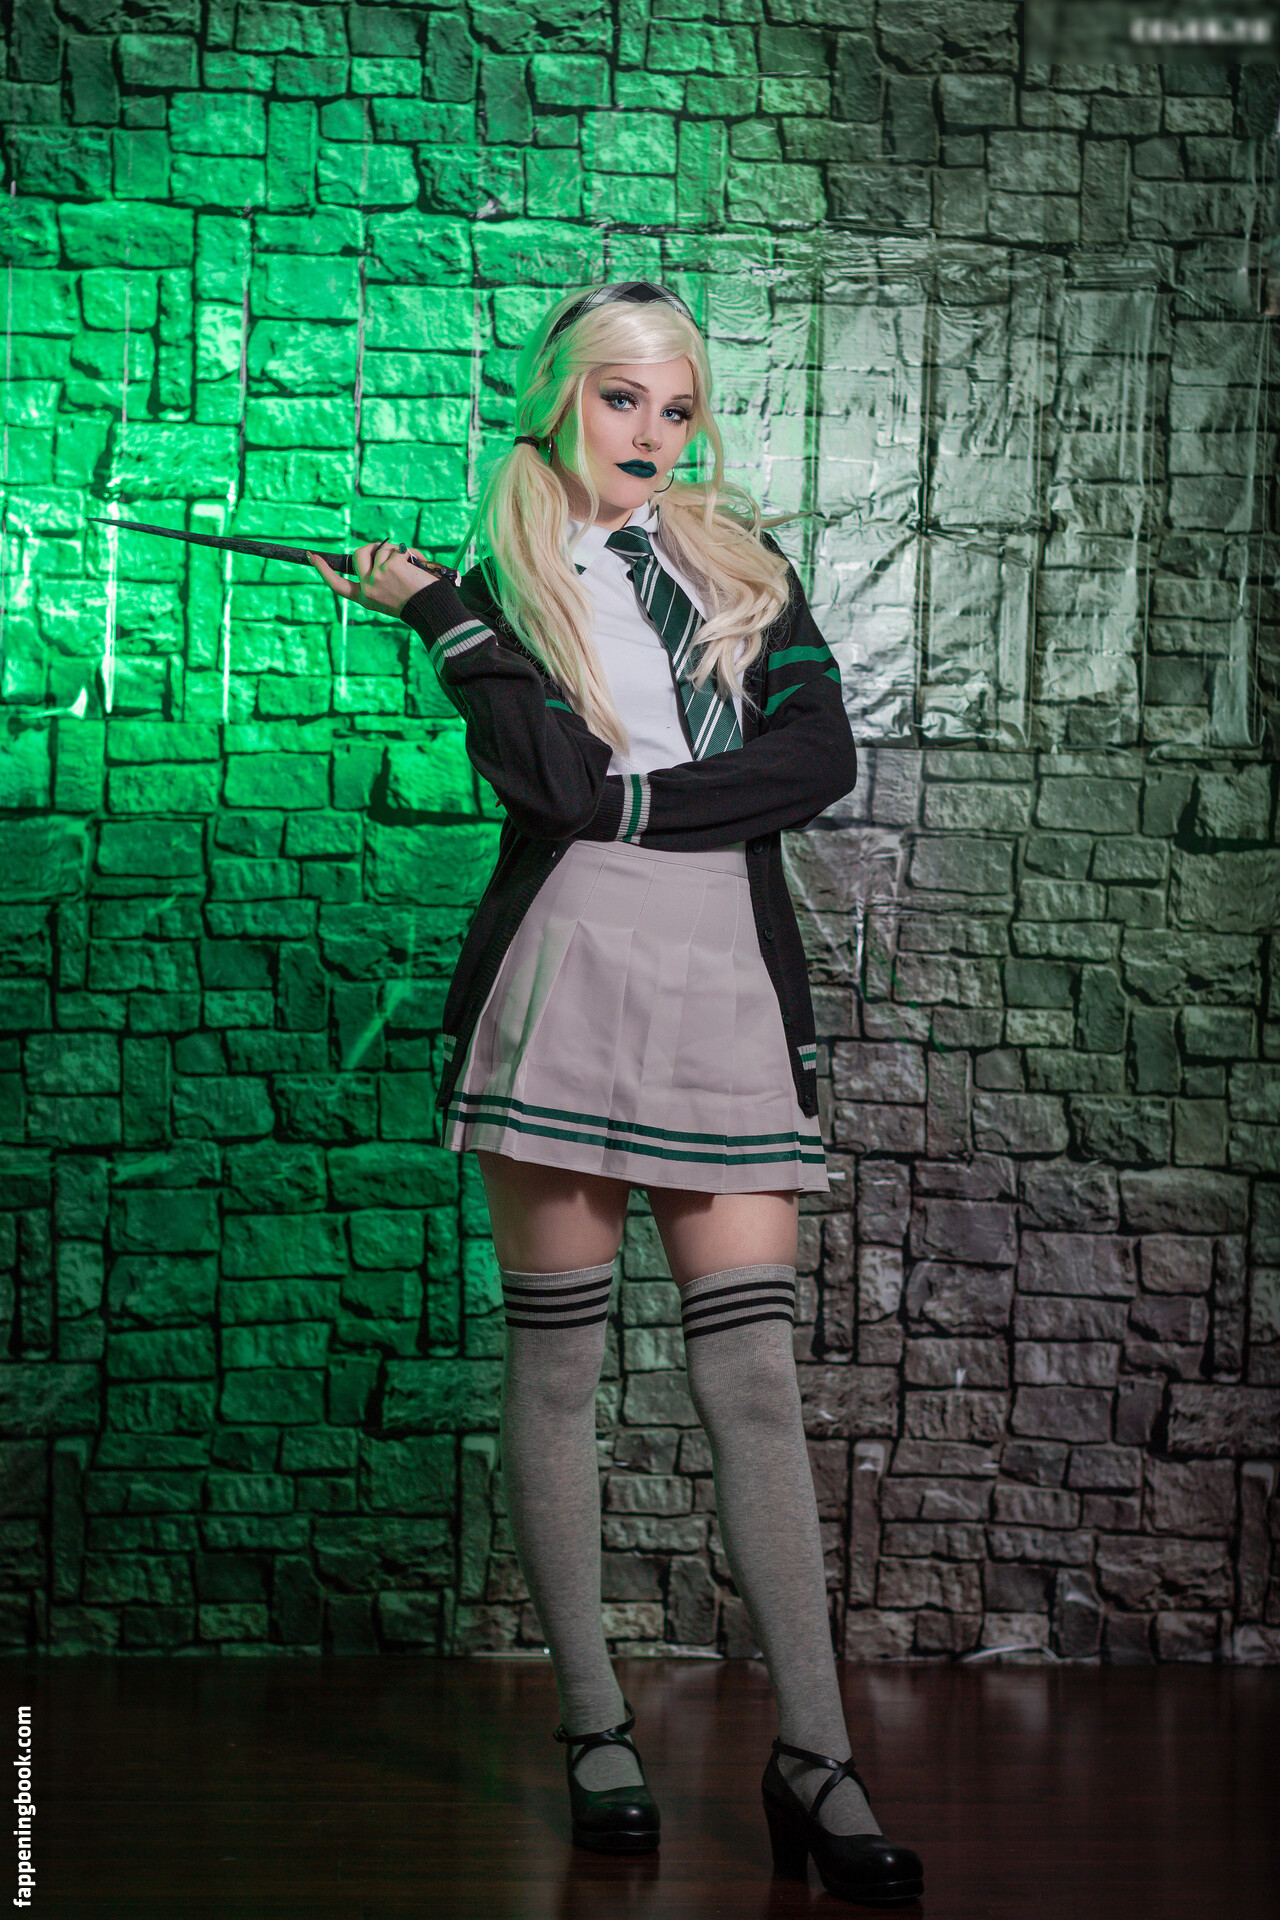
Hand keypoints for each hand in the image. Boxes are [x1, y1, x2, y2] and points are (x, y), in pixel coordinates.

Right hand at [308, 539, 443, 617]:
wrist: (433, 609)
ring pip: (379, 548)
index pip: (338, 585)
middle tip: (389, 553)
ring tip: (410, 566)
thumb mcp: (390, 594)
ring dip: (395, 550)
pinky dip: (410, 553)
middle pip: (358, 554)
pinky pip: (396, 548)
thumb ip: (378, 577)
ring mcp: (377, 577)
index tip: (312, 556)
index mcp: (365, 599)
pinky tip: (417, 566)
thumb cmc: (417, 602)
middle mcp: (367, 588)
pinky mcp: (389, 566)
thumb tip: (376, 552)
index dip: (323, 570)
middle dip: (372, 547)